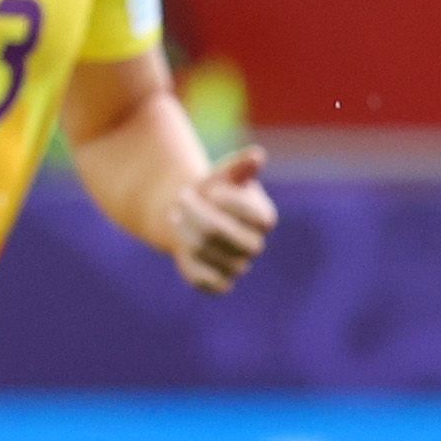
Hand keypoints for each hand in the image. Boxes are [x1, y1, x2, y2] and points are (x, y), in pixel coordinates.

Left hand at [156, 144, 276, 294]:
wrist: (193, 216)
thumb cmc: (212, 191)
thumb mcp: (224, 174)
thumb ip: (239, 166)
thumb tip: (257, 156)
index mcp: (264, 219)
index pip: (254, 216)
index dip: (228, 202)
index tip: (210, 189)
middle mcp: (254, 245)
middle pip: (218, 232)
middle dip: (194, 212)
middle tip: (181, 197)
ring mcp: (238, 266)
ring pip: (202, 251)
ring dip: (183, 229)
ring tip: (176, 215)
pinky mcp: (220, 284)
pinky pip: (201, 277)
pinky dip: (185, 257)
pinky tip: (181, 238)